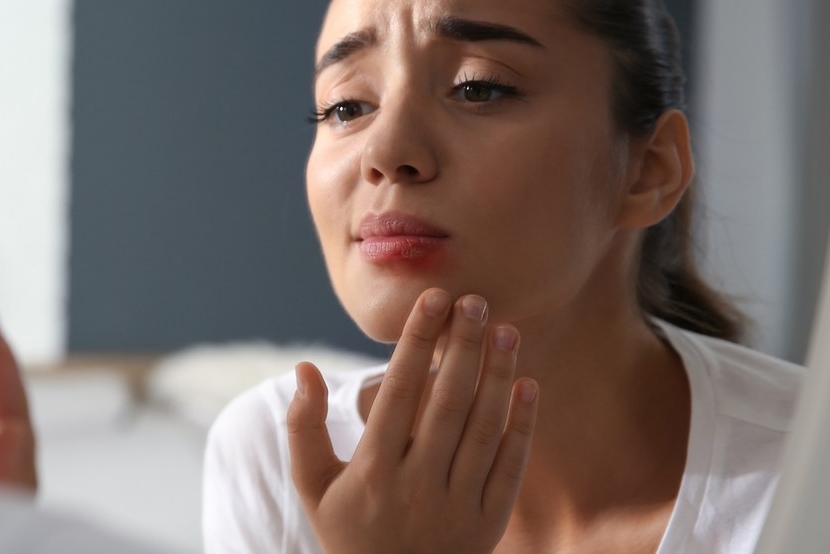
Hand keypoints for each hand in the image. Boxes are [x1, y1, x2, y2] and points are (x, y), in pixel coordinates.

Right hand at [287, 289, 537, 553]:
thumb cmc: (347, 531)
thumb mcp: (313, 484)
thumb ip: (303, 426)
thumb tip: (304, 367)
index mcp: (373, 470)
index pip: (399, 392)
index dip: (416, 342)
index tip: (431, 299)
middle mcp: (417, 485)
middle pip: (446, 403)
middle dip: (462, 346)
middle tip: (476, 300)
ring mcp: (457, 506)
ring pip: (483, 430)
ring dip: (497, 376)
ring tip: (507, 330)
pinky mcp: (488, 523)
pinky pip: (510, 467)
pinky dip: (523, 426)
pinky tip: (527, 385)